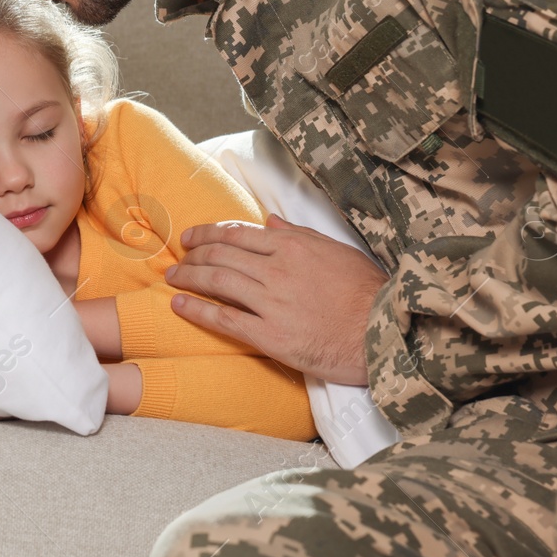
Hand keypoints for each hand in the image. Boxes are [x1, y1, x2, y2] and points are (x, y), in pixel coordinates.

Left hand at [164, 215, 386, 385]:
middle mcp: (277, 270)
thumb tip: (269, 221)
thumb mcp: (337, 251)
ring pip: (218, 282)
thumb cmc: (367, 292)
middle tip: (179, 258)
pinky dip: (198, 309)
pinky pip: (225, 319)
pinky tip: (179, 305)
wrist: (384, 334)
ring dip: (189, 277)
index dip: (208, 233)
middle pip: (221, 255)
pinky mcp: (271, 335)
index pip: (238, 234)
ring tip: (173, 278)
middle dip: (193, 255)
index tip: (191, 237)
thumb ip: (298, 235)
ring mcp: (272, 303)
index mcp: (292, 246)